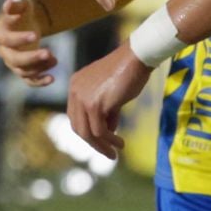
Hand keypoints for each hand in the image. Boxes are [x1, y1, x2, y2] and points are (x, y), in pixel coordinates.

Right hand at [0, 0, 57, 85]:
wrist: (24, 20)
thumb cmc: (21, 9)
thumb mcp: (20, 2)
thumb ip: (16, 2)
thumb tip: (12, 3)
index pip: (6, 40)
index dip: (19, 39)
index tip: (35, 35)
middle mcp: (4, 51)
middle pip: (14, 60)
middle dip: (32, 58)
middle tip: (49, 53)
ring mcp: (12, 62)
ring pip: (23, 71)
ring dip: (40, 67)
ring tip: (55, 59)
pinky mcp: (23, 69)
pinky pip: (29, 80)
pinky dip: (39, 82)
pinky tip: (52, 79)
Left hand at [66, 44, 154, 158]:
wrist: (137, 58)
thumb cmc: (128, 71)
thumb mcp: (112, 93)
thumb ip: (107, 110)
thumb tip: (107, 131)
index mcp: (75, 86)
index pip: (76, 116)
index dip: (87, 131)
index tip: (101, 141)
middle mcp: (74, 91)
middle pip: (78, 127)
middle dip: (92, 143)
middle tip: (108, 152)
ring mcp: (82, 98)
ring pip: (86, 132)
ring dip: (101, 145)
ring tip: (114, 153)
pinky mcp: (94, 105)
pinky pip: (99, 131)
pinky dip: (109, 140)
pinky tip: (120, 143)